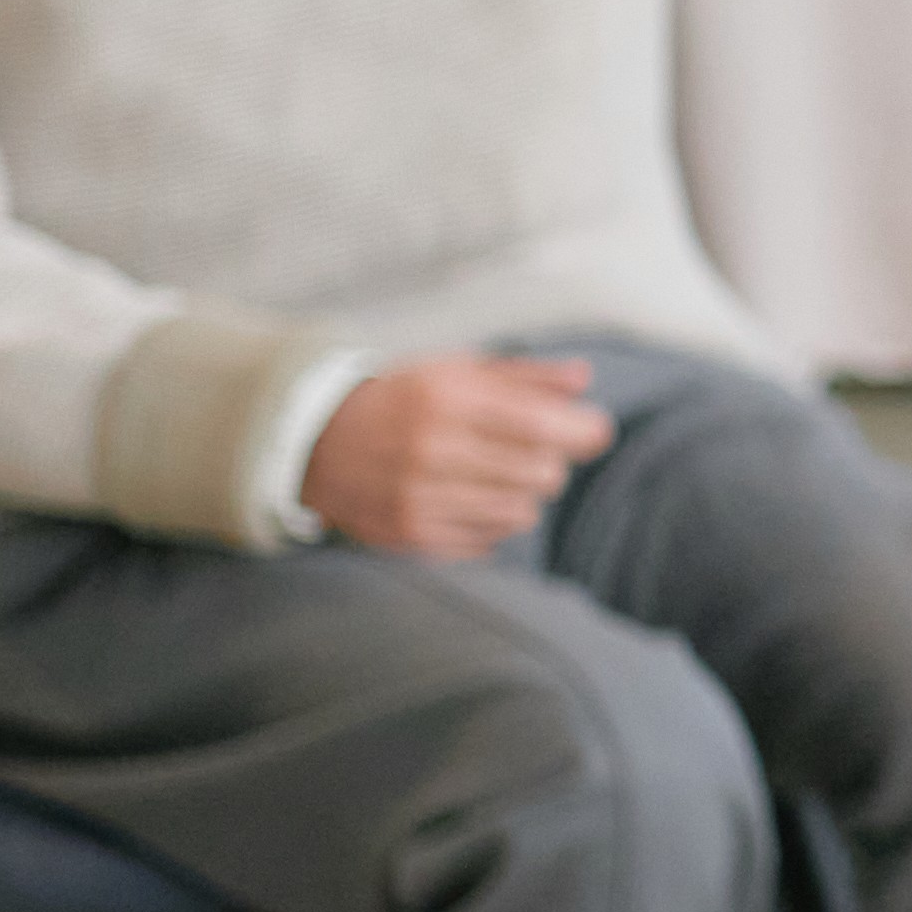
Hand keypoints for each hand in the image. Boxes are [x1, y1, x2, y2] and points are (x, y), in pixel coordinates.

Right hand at [303, 355, 612, 561]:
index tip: (591, 431)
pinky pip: (490, 539)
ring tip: (497, 474)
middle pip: (543, 474)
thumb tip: (584, 378)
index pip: (544, 426)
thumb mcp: (457, 371)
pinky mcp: (412, 534)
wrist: (320, 443)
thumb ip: (524, 376)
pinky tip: (470, 497)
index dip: (585, 432)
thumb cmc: (404, 401)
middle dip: (551, 462)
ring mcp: (420, 498)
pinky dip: (494, 521)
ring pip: (522, 512)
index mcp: (449, 399)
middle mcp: (434, 450)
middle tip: (533, 451)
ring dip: (524, 493)